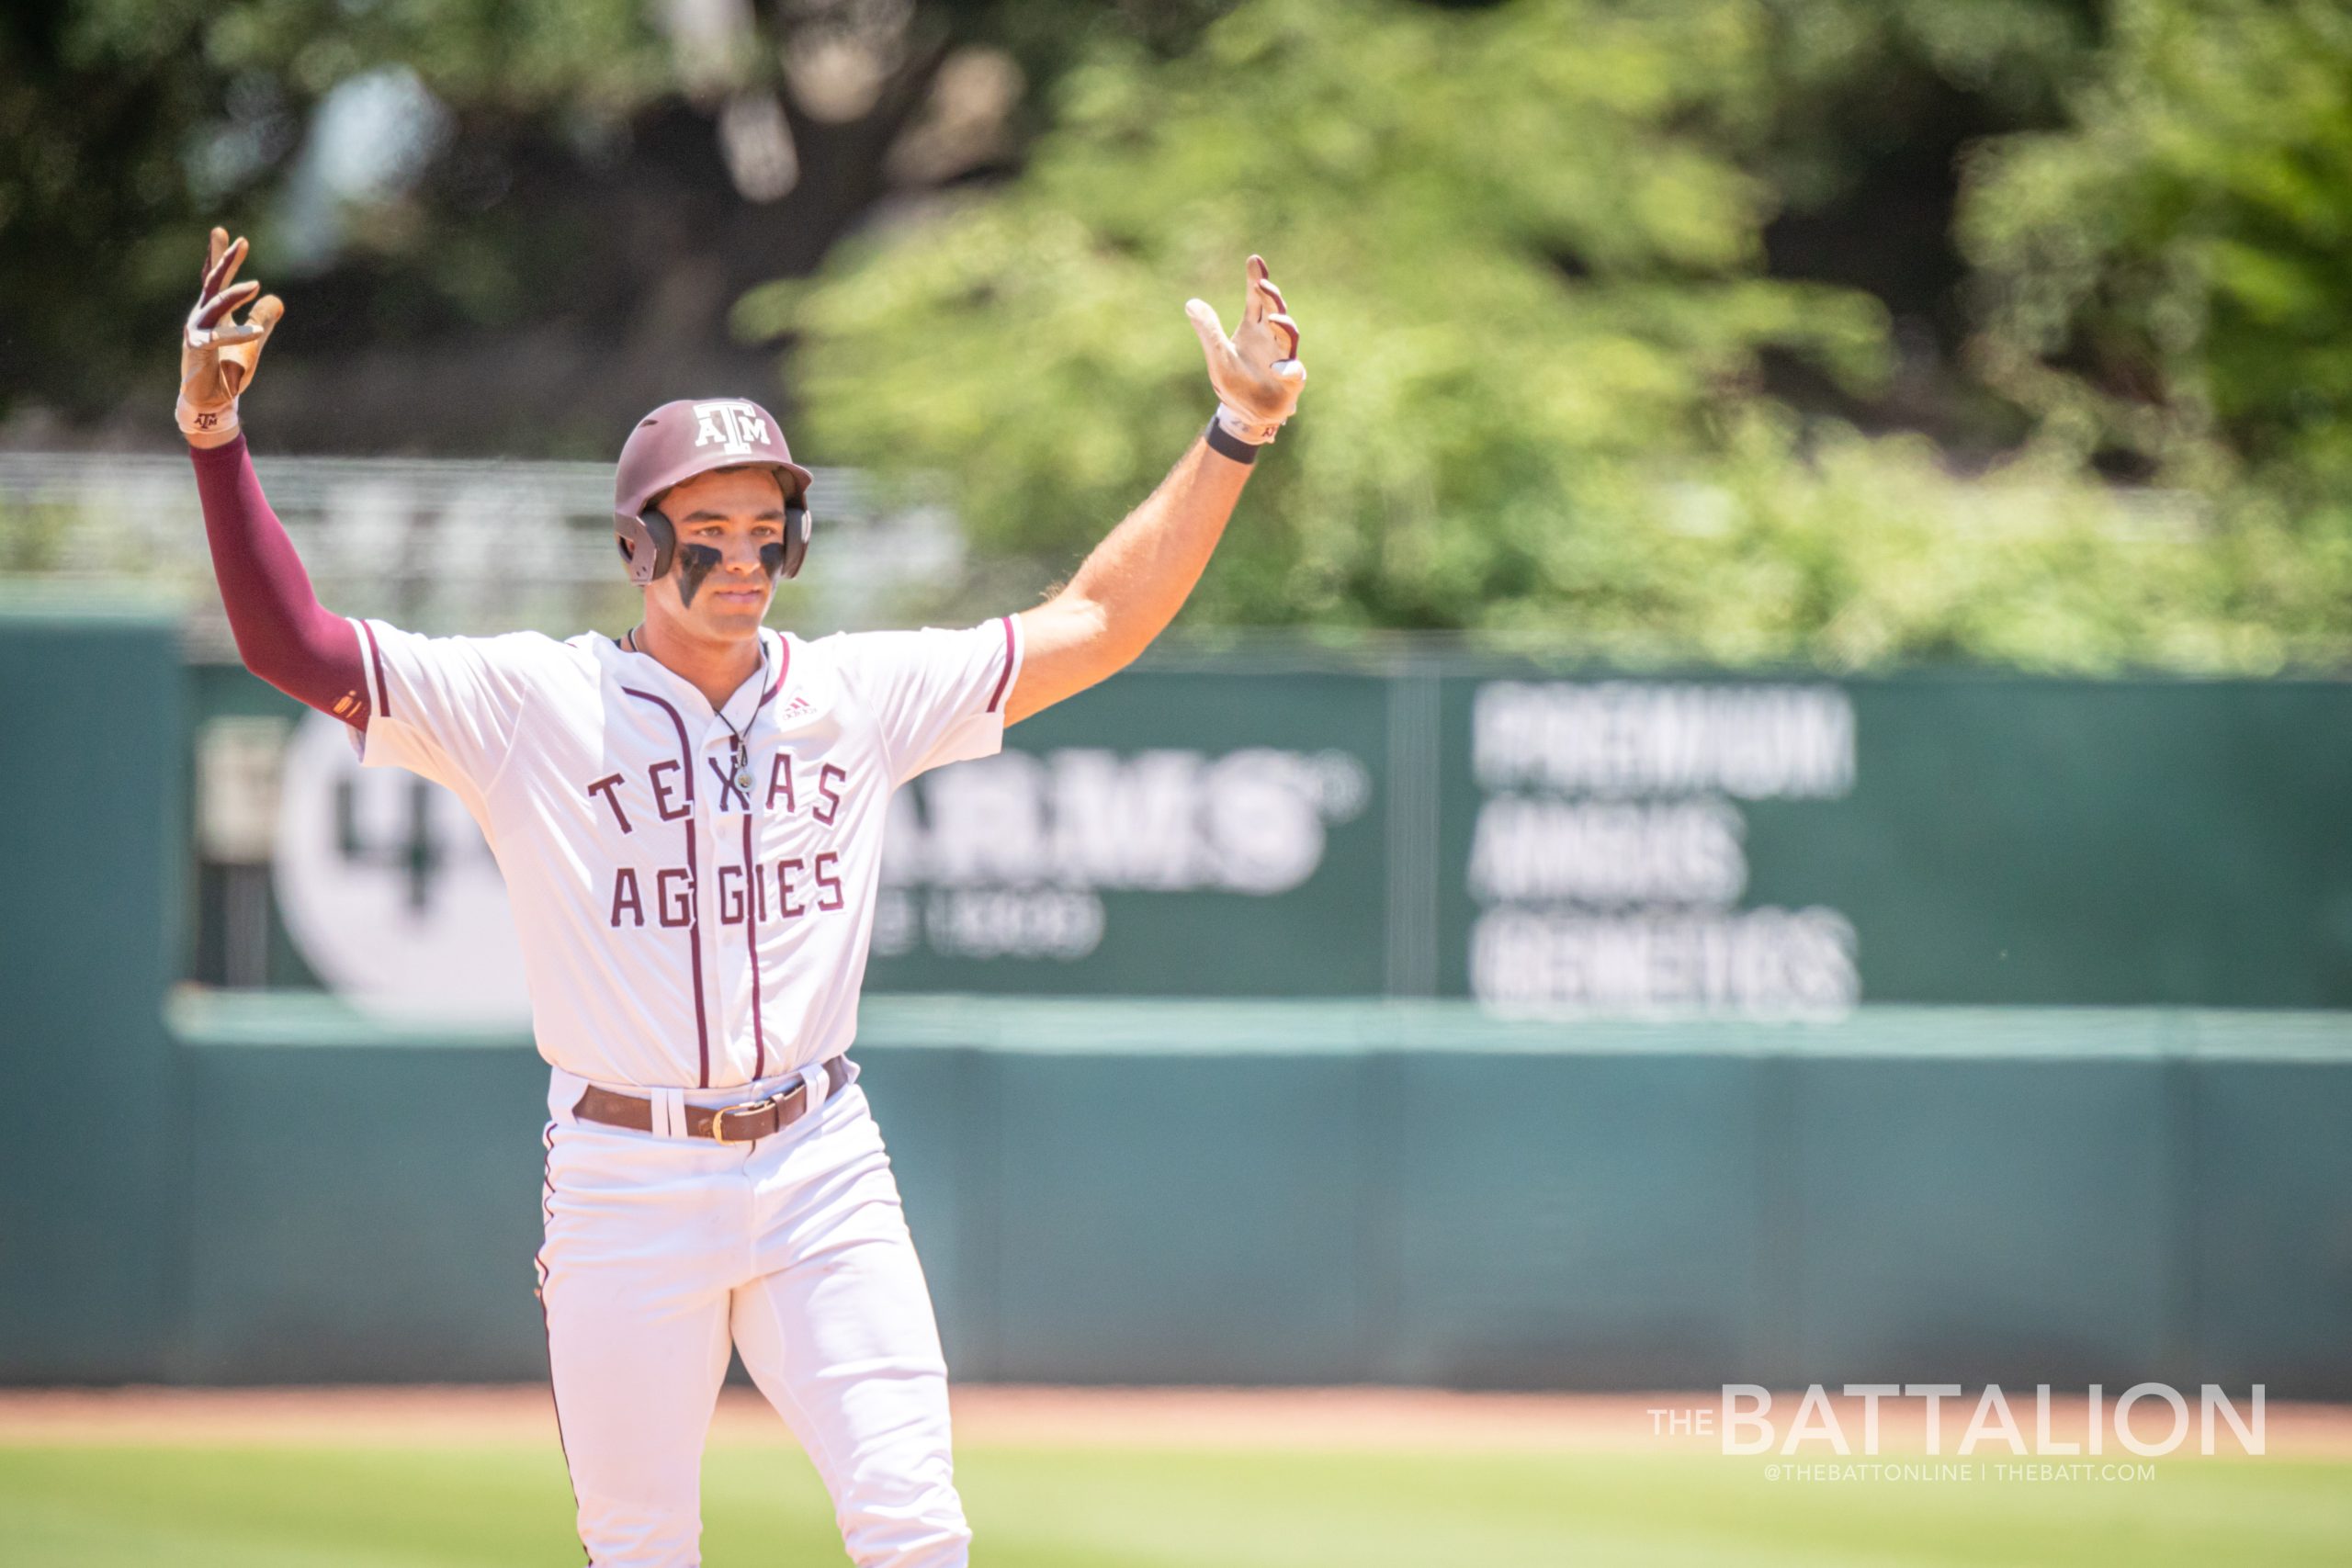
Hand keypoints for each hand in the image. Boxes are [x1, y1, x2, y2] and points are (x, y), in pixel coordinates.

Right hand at [179, 227, 283, 446]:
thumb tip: (276, 299)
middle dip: (226, 261)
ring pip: (215, 306)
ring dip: (235, 295)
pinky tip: (256, 332)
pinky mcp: (197, 349)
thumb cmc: (228, 370)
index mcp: (214, 313)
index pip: (216, 279)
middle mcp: (202, 317)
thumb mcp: (254, 342)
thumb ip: (263, 319)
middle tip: (241, 241)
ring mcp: (196, 331)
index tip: (222, 231)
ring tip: (256, 285)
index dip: (220, 257)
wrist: (212, 401)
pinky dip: (238, 335)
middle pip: (214, 283)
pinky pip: (217, 338)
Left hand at [1186, 255, 1305, 444]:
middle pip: (1276, 310)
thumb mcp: (1217, 356)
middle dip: (1272, 297)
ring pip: (1289, 336)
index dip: (1256, 279)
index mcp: (1254, 328)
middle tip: (1263, 285)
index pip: (1257, 299)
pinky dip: (1288, 368)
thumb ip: (1208, 330)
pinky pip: (1294, 372)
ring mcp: (1283, 357)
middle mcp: (1271, 338)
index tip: (1254, 260)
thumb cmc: (1234, 381)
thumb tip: (1191, 303)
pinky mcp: (1290, 381)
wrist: (1245, 415)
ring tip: (1274, 318)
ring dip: (1284, 326)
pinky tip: (1277, 368)